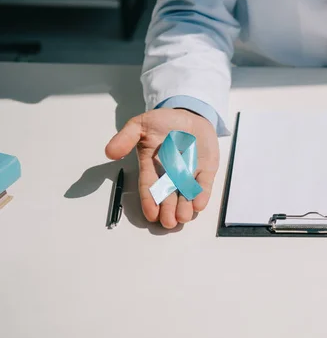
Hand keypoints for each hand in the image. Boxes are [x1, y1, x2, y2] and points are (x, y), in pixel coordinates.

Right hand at [105, 108, 218, 228]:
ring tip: (183, 217)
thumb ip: (126, 137)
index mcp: (152, 166)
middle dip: (168, 210)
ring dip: (185, 207)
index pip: (149, 187)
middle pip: (168, 196)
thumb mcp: (140, 125)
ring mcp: (189, 173)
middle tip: (168, 223)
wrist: (189, 115)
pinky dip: (202, 194)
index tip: (151, 215)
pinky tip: (199, 204)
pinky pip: (204, 184)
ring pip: (186, 194)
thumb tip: (109, 152)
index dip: (150, 201)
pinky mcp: (206, 170)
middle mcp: (170, 174)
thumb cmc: (163, 122)